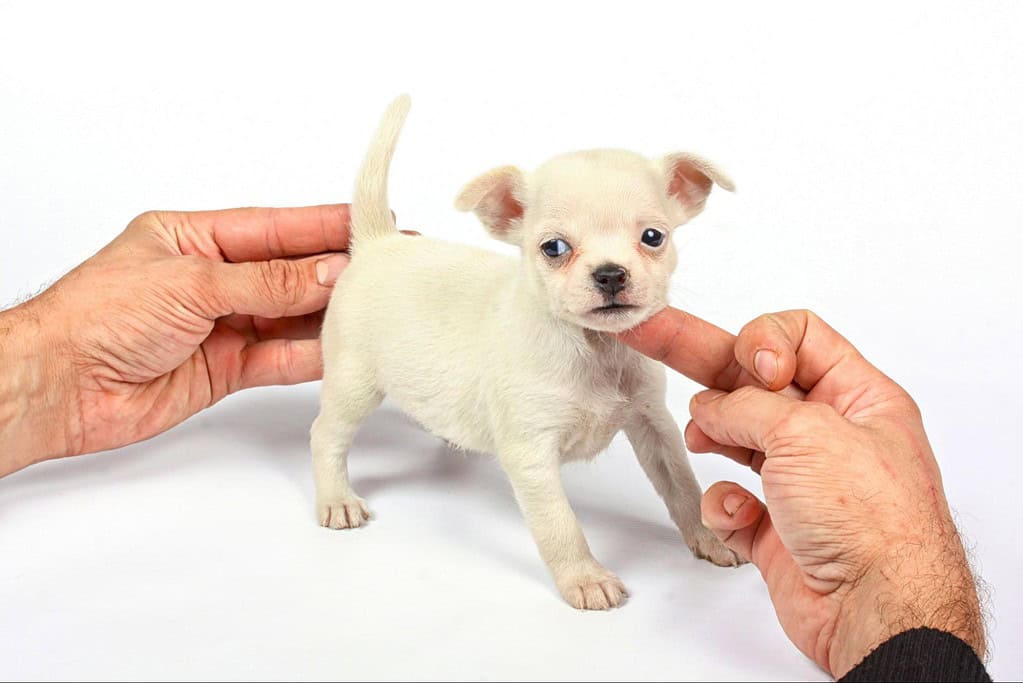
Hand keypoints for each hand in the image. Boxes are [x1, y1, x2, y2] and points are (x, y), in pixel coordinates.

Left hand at [1, 205, 354, 475]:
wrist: (59, 386)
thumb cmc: (96, 316)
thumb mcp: (190, 283)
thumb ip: (266, 282)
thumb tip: (326, 273)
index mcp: (195, 239)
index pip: (274, 227)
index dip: (323, 225)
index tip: (368, 222)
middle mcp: (211, 280)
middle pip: (288, 272)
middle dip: (336, 271)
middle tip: (386, 268)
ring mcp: (220, 325)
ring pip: (289, 317)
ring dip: (329, 315)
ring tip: (374, 308)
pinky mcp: (224, 368)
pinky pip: (278, 359)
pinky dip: (309, 356)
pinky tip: (340, 349)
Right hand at [618, 308, 983, 676]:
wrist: (876, 611)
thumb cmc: (871, 521)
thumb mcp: (806, 432)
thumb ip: (746, 406)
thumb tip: (712, 408)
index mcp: (857, 398)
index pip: (801, 336)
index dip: (763, 340)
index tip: (751, 369)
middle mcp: (830, 433)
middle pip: (753, 382)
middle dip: (703, 360)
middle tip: (652, 333)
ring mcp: (802, 481)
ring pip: (738, 438)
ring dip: (713, 433)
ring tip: (701, 437)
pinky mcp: (778, 527)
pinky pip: (733, 499)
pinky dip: (725, 503)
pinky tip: (739, 512)